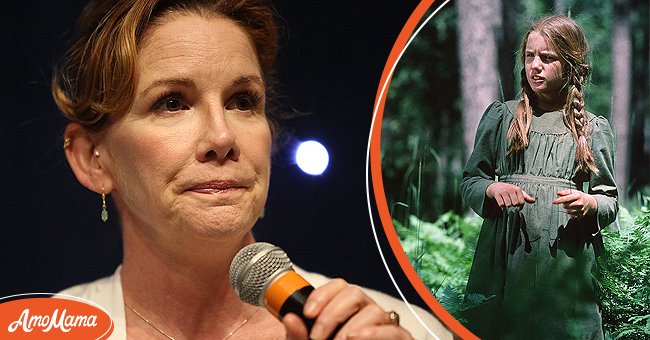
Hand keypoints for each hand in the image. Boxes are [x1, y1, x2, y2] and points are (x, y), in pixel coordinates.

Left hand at [283, 278, 411, 339]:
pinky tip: (355, 338)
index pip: (338, 287)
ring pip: (374, 310)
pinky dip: (374, 334)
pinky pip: (394, 330)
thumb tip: (290, 319)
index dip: (322, 295)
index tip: (307, 313)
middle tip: (317, 337)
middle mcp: (366, 314)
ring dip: (350, 327)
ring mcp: (384, 327)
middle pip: (355, 293)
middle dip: (332, 313)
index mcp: (345, 310)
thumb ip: (298, 338)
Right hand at [486, 182, 534, 209]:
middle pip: (515, 203)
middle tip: (511, 203)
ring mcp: (504, 192)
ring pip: (508, 204)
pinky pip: (501, 204)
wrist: (495, 186)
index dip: (520, 206)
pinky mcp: (497, 194)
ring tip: (507, 202)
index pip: (522, 201)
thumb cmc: (508, 190)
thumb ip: (526, 197)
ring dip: (507, 205)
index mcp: (517, 189)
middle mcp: (511, 190)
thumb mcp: (517, 192)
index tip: (518, 207)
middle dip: (513, 205)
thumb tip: (533, 201)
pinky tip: (502, 202)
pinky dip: (502, 206)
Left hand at [552, 189, 597, 218]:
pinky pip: (571, 216)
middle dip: (565, 204)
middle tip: (568, 202)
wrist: (591, 203)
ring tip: (572, 206)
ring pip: (568, 211)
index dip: (559, 200)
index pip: (566, 198)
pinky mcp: (581, 215)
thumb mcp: (574, 192)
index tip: (554, 202)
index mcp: (578, 196)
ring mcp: (581, 210)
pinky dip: (571, 213)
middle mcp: (579, 203)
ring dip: (568, 209)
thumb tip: (558, 193)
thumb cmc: (581, 197)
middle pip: (566, 206)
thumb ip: (565, 192)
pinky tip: (574, 210)